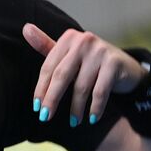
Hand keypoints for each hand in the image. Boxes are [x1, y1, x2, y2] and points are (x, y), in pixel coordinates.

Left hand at [22, 24, 145, 125]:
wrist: (125, 67)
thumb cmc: (89, 63)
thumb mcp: (69, 55)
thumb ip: (47, 46)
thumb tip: (25, 28)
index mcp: (68, 38)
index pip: (49, 67)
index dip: (41, 88)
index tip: (36, 108)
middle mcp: (83, 41)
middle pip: (62, 76)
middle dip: (52, 99)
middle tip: (46, 117)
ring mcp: (100, 51)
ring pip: (81, 86)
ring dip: (76, 108)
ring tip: (73, 122)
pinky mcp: (114, 63)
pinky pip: (100, 91)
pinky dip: (95, 107)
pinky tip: (92, 119)